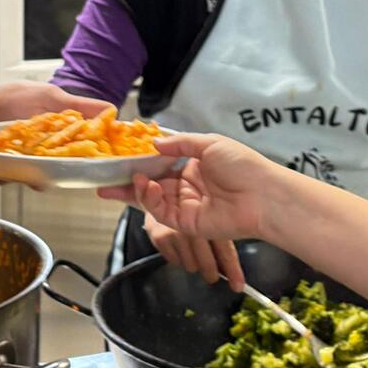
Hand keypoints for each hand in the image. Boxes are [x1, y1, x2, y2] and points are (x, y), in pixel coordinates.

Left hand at [0, 82, 113, 186]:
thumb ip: (79, 105)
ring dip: (36, 170)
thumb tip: (110, 109)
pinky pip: (11, 178)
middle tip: (64, 158)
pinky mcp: (5, 174)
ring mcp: (25, 167)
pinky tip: (1, 154)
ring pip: (40, 178)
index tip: (105, 157)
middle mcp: (46, 156)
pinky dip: (8, 169)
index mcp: (60, 138)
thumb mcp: (48, 96)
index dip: (96, 157)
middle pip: (66, 171)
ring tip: (29, 152)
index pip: (85, 152)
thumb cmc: (7, 102)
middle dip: (68, 168)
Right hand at [99, 133, 283, 289]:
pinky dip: (151, 201)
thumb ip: (180, 144)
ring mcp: (187, 206)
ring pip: (154, 200)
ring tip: (134, 179)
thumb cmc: (242, 166)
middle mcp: (188, 187)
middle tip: (104, 182)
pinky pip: (162, 212)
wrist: (263, 195)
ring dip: (140, 190)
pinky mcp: (187, 224)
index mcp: (194, 167)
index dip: (140, 165)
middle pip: (152, 186)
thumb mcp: (210, 143)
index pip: (161, 166)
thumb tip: (154, 144)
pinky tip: (147, 188)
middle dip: (128, 184)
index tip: (119, 162)